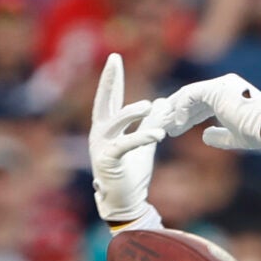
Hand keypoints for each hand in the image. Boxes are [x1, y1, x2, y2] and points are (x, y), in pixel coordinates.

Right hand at [89, 52, 158, 227]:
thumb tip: (161, 102)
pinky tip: (157, 134)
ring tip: (147, 106)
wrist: (126, 202)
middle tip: (114, 60)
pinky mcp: (108, 161)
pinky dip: (141, 138)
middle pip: (103, 101)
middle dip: (109, 80)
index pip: (110, 98)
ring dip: (130, 112)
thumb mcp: (144, 143)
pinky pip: (125, 145)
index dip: (113, 79)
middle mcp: (99, 134)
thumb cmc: (131, 174)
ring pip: (115, 122)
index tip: (115, 58)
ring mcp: (101, 147)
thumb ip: (150, 123)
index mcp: (107, 128)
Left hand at [138, 74, 260, 154]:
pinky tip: (179, 124)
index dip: (190, 116)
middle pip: (194, 99)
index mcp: (231, 95)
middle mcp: (224, 86)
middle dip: (179, 114)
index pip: (204, 103)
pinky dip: (182, 108)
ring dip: (176, 110)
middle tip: (166, 126)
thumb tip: (204, 136)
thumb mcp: (234, 135)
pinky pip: (190, 95)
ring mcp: (219, 85)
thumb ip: (219, 135)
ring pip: (189, 95)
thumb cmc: (257, 133)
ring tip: (166, 125)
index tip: (178, 128)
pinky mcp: (214, 88)